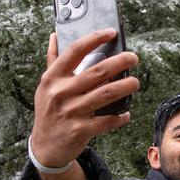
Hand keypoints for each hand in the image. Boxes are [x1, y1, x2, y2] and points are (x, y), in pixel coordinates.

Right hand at [30, 29, 139, 167]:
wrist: (45, 147)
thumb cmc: (49, 111)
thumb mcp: (46, 86)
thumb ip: (52, 61)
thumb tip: (55, 35)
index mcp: (53, 78)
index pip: (75, 51)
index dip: (95, 38)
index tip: (111, 32)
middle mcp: (61, 93)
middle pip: (97, 71)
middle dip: (120, 62)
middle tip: (134, 58)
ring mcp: (71, 112)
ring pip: (106, 94)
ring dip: (125, 86)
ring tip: (135, 82)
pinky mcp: (80, 130)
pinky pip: (107, 120)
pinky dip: (120, 117)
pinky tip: (126, 113)